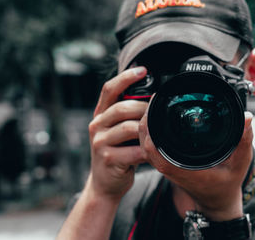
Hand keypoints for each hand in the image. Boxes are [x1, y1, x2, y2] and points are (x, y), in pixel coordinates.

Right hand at [87, 66, 148, 202]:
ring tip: (157, 134)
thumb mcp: (119, 131)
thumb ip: (129, 116)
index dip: (125, 78)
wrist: (105, 183)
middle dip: (144, 109)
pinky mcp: (108, 159)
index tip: (143, 70)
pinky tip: (153, 152)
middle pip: (122, 108)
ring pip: (129, 128)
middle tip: (158, 115)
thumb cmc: (118, 153)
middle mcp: (96, 125)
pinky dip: (148, 151)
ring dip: (147, 130)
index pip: (109, 90)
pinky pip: (134, 150)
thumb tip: (154, 100)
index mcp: (100, 115)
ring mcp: (100, 143)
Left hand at [139, 107, 253, 220]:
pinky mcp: (168, 164)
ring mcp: (167, 167)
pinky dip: (151, 132)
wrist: (218, 200)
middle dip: (147, 119)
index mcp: (184, 169)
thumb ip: (243, 140)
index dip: (150, 129)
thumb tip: (247, 118)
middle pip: (146, 143)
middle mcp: (171, 168)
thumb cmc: (227, 184)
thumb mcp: (240, 163)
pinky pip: (152, 147)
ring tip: (156, 104)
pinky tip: (158, 118)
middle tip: (156, 98)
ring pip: (146, 145)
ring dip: (147, 125)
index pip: (155, 150)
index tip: (156, 106)